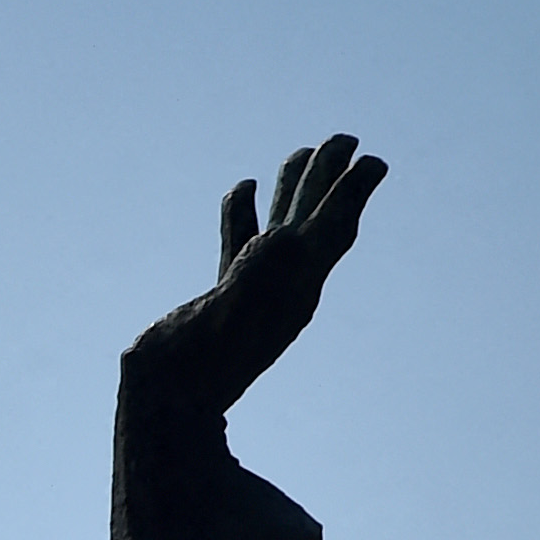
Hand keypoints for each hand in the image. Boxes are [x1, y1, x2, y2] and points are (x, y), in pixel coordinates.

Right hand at [132, 134, 386, 410]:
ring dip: (293, 189)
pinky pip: (242, 244)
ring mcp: (252, 291)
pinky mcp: (222, 297)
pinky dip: (246, 212)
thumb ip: (262, 270)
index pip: (333, 228)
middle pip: (313, 220)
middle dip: (328, 179)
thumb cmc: (198, 361)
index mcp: (292, 286)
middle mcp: (281, 285)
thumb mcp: (236, 313)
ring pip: (279, 228)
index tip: (373, 162)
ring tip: (302, 151)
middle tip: (344, 138)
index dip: (352, 193)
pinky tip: (245, 186)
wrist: (167, 401)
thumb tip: (280, 240)